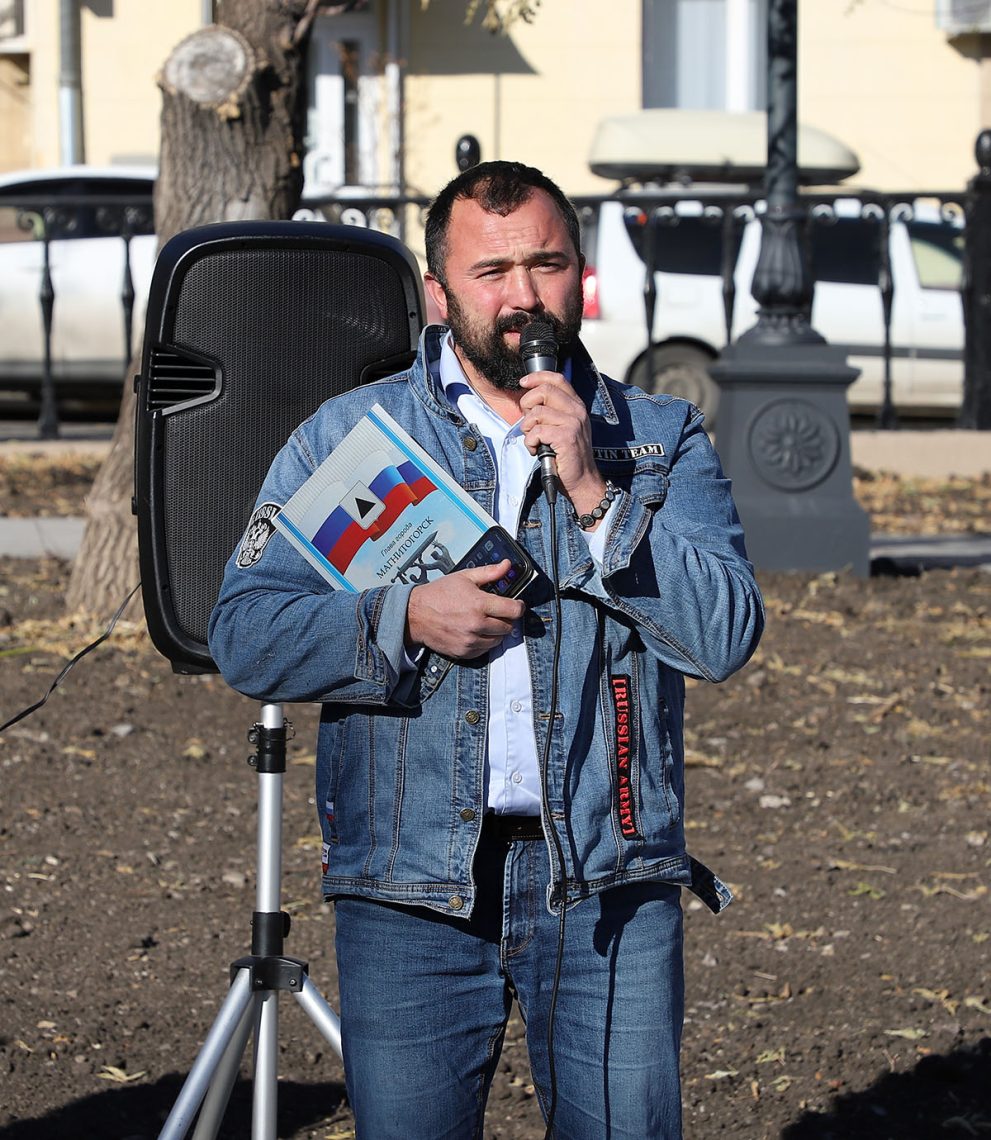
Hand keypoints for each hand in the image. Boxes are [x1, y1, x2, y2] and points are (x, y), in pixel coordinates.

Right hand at [405, 560, 524, 659]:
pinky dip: (484, 642)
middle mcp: (476, 624)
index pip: (514, 610)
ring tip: (486, 621)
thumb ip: (489, 572)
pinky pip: (485, 650)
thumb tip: (506, 565)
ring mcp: (470, 641)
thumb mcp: (464, 577)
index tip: (517, 604)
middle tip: (498, 612)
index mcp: (479, 604)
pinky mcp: (464, 652)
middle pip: (508, 626)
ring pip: (498, 640)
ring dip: (497, 632)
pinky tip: (476, 631)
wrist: (415, 615)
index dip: (519, 606)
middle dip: (506, 618)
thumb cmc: (438, 594)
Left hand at [518, 371, 607, 520]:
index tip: (523, 383)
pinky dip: (530, 442)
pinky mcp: (566, 437)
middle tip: (528, 421)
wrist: (582, 479)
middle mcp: (577, 411)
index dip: (537, 377)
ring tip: (533, 439)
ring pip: (536, 413)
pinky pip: (536, 432)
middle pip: (544, 391)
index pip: (557, 379)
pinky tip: (536, 450)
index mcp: (576, 405)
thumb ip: (551, 411)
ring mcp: (573, 423)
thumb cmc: (567, 455)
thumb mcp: (563, 427)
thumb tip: (528, 400)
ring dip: (527, 428)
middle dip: (527, 404)